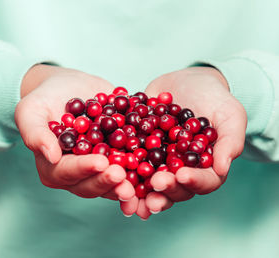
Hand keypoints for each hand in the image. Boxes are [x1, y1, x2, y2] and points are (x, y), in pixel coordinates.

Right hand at [15, 65, 135, 213]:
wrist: (70, 87)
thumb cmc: (45, 98)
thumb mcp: (31, 111)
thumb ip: (35, 133)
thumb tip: (50, 156)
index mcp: (55, 167)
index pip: (67, 172)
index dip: (84, 169)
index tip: (100, 162)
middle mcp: (78, 173)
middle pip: (92, 183)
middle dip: (108, 181)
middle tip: (122, 175)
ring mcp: (100, 167)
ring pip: (113, 180)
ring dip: (128, 181)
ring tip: (142, 176)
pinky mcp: (117, 155)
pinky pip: (130, 164)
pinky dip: (142, 166)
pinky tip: (155, 165)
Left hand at [136, 66, 246, 218]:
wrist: (188, 81)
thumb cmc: (214, 98)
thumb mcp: (230, 115)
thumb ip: (230, 141)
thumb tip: (222, 169)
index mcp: (204, 166)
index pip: (204, 182)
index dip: (193, 182)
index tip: (182, 176)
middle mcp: (180, 168)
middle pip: (174, 187)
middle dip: (164, 190)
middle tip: (155, 184)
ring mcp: (158, 160)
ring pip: (149, 180)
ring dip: (139, 191)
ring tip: (129, 194)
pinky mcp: (140, 147)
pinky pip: (130, 158)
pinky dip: (121, 165)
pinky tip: (111, 168)